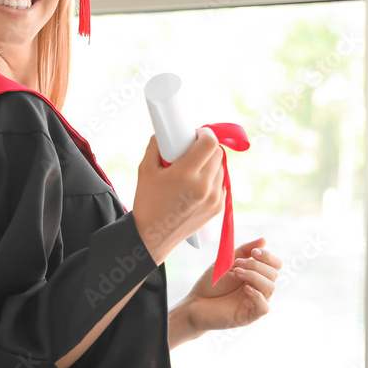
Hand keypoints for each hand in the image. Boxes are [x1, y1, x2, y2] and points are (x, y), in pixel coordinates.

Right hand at [131, 128, 224, 264]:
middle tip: (192, 150)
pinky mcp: (218, 208)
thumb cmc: (147, 201)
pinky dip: (212, 178)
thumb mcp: (146, 169)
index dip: (204, 134)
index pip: (209, 143)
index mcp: (186, 174)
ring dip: (210, 163)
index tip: (195, 134)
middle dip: (206, 147)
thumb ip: (156, 146)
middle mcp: (204, 186)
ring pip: (221, 167)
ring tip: (193, 169)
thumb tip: (165, 131)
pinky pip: (221, 183)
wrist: (153, 236)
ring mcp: (214, 198)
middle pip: (217, 153)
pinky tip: (197, 184)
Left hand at [181, 237, 281, 335]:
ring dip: (254, 276)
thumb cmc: (211, 283)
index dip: (268, 257)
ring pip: (270, 288)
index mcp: (256, 274)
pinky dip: (257, 296)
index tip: (254, 252)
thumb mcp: (227, 262)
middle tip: (237, 265)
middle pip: (273, 274)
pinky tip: (246, 289)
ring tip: (236, 273)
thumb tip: (263, 240)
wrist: (196, 303)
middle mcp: (259, 288)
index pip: (275, 265)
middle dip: (256, 266)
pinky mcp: (249, 316)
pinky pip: (264, 308)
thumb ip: (244, 251)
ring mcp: (255, 302)